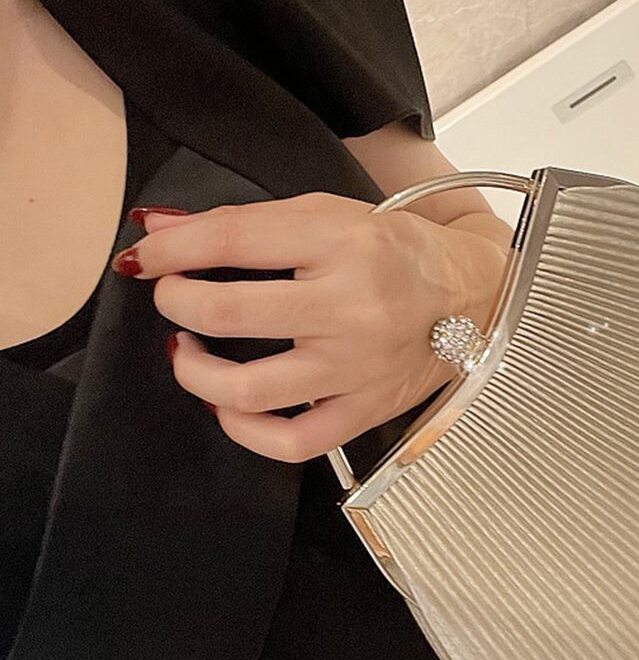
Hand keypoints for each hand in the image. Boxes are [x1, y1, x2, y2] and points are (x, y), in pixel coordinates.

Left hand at [113, 192, 507, 463]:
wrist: (472, 296)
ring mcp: (359, 367)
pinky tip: (228, 407)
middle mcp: (353, 307)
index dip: (171, 251)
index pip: (234, 241)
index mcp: (345, 242)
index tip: (145, 259)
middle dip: (176, 302)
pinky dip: (245, 431)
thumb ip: (246, 224)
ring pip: (250, 389)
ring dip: (194, 371)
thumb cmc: (398, 252)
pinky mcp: (367, 410)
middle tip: (172, 297)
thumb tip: (161, 233)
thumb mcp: (329, 216)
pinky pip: (293, 442)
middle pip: (229, 313)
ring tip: (187, 352)